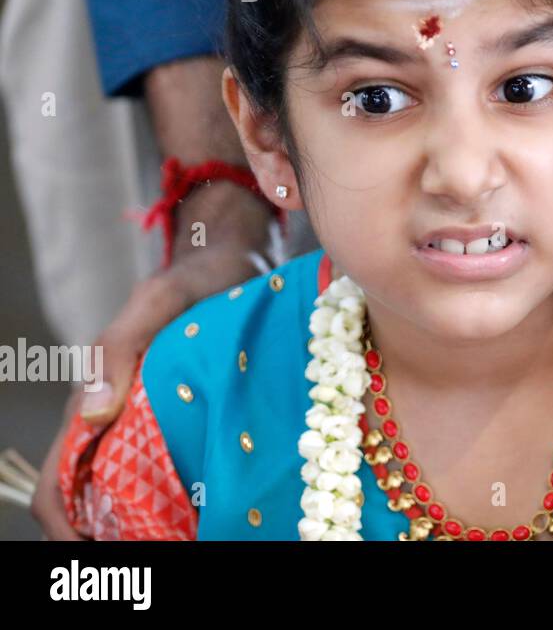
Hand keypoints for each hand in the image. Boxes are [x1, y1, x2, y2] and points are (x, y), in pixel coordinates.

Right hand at [31, 183, 272, 538]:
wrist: (236, 262)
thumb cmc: (193, 279)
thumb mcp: (157, 300)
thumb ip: (117, 347)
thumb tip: (92, 414)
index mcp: (95, 404)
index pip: (57, 484)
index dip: (66, 528)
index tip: (100, 550)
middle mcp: (119, 423)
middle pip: (94, 502)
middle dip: (115, 535)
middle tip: (164, 548)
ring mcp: (154, 425)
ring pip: (135, 494)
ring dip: (149, 524)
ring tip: (190, 538)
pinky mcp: (192, 422)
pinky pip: (176, 474)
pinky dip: (182, 501)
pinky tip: (213, 514)